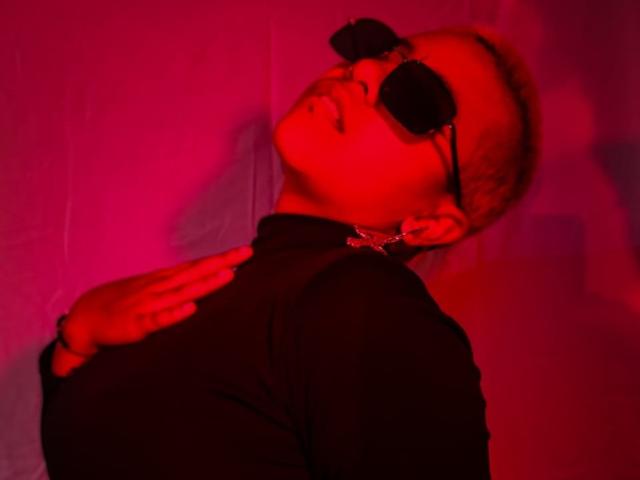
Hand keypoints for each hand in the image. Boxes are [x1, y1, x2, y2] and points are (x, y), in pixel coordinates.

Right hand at [52, 245, 252, 375]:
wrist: (84, 320)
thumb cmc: (124, 304)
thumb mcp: (152, 291)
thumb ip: (177, 285)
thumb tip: (204, 279)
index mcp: (164, 280)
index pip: (197, 266)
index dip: (221, 259)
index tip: (245, 251)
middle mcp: (159, 288)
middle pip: (196, 273)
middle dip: (222, 263)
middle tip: (247, 253)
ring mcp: (148, 305)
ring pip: (182, 293)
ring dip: (205, 284)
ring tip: (229, 275)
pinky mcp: (136, 326)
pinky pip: (157, 321)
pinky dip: (173, 315)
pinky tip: (190, 310)